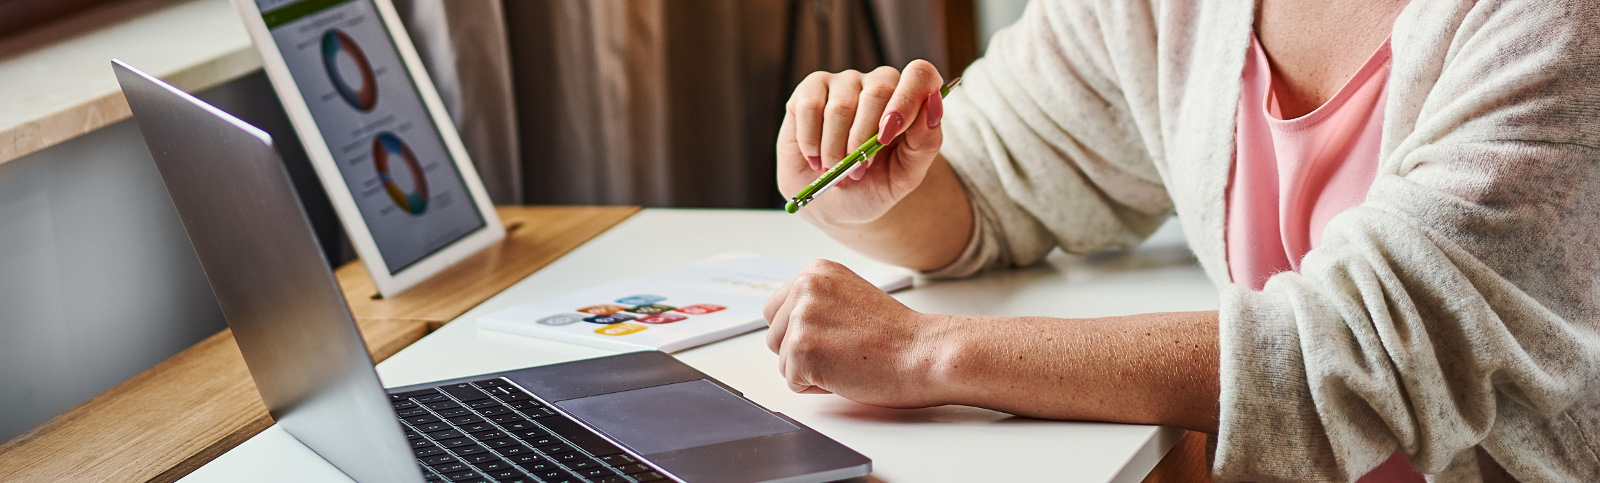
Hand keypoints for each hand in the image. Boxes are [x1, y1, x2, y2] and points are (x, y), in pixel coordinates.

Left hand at [762, 259, 950, 407]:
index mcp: (816, 271)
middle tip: (842, 350)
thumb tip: (788, 323)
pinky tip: (845, 373)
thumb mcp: (850, 298)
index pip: (777, 310)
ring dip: (810, 370)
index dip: (802, 332)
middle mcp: (804, 287)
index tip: (833, 335)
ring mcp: (801, 319)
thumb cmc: (897, 335)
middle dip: (801, 351)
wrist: (924, 353)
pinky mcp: (802, 351)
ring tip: (846, 360)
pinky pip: (792, 382)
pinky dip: (816, 388)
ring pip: (782, 361)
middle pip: (774, 336)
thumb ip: (818, 302)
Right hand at [777, 60, 945, 226]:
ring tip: (836, 169)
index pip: (920, 75)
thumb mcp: (905, 176)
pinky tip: (815, 157)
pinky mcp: (811, 89)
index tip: (889, 136)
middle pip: (879, 90)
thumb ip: (925, 143)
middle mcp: (879, 84)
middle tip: (858, 171)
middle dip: (865, 140)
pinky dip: (811, 142)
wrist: (831, 203)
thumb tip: (933, 103)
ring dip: (836, 149)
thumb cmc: (873, 186)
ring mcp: (844, 82)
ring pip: (841, 106)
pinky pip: (810, 107)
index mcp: (911, 100)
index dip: (907, 100)